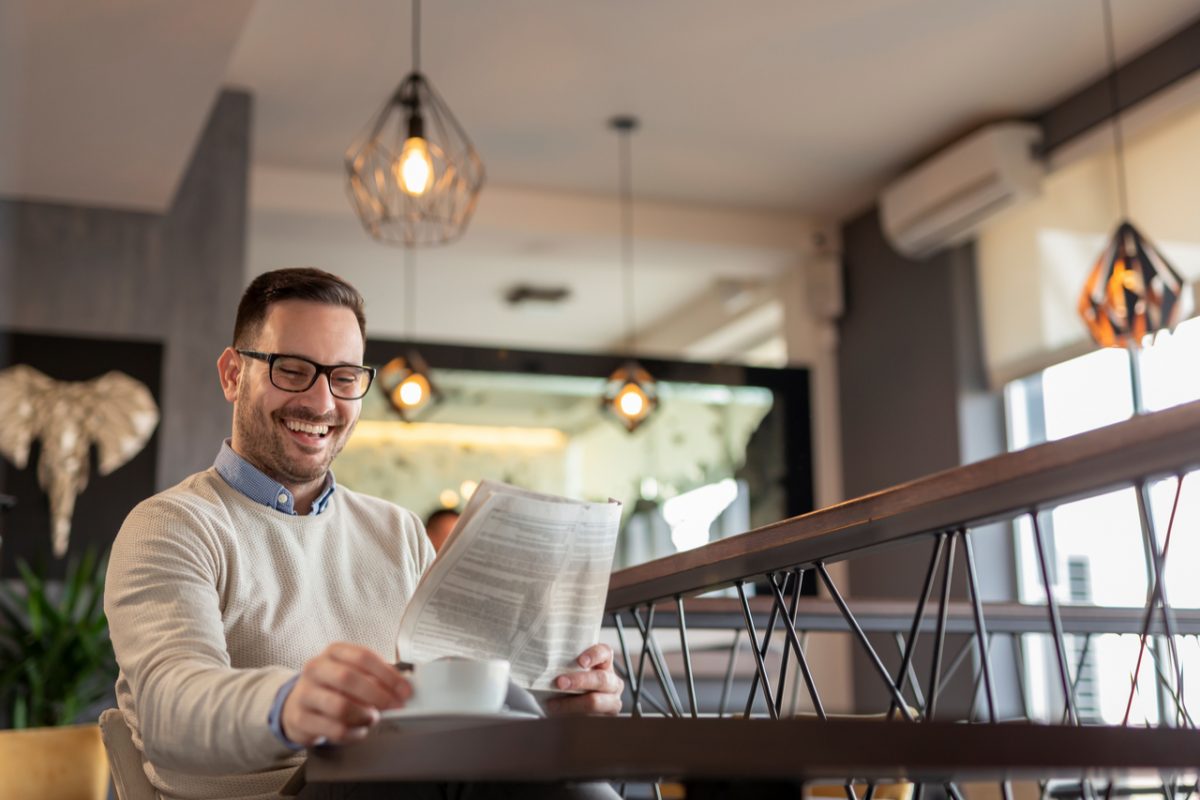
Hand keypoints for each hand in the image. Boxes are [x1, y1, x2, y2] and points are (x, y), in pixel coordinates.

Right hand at [280, 642, 410, 745]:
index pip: (363, 657)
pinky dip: (353, 734)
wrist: (297, 705)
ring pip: (340, 706)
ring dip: (364, 715)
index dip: (388, 674)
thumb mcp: (352, 673)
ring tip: (373, 718)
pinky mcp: (300, 719)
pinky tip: (359, 731)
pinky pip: (333, 729)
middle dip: (378, 695)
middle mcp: (316, 669)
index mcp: (334, 652)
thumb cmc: (332, 687)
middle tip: (394, 706)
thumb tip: (403, 687)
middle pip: (348, 678)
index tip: (405, 690)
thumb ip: (375, 677)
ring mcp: (305, 693)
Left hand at [543, 643, 622, 715]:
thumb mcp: (570, 671)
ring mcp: (612, 701)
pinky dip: (571, 715)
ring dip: (572, 703)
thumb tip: (549, 663)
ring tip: (553, 704)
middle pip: (601, 679)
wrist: (569, 708)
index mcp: (605, 664)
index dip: (594, 655)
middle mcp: (613, 682)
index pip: (605, 653)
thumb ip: (566, 665)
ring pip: (595, 702)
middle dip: (580, 681)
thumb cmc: (569, 683)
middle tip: (559, 682)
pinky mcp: (606, 718)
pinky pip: (590, 718)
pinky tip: (558, 713)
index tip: (580, 662)